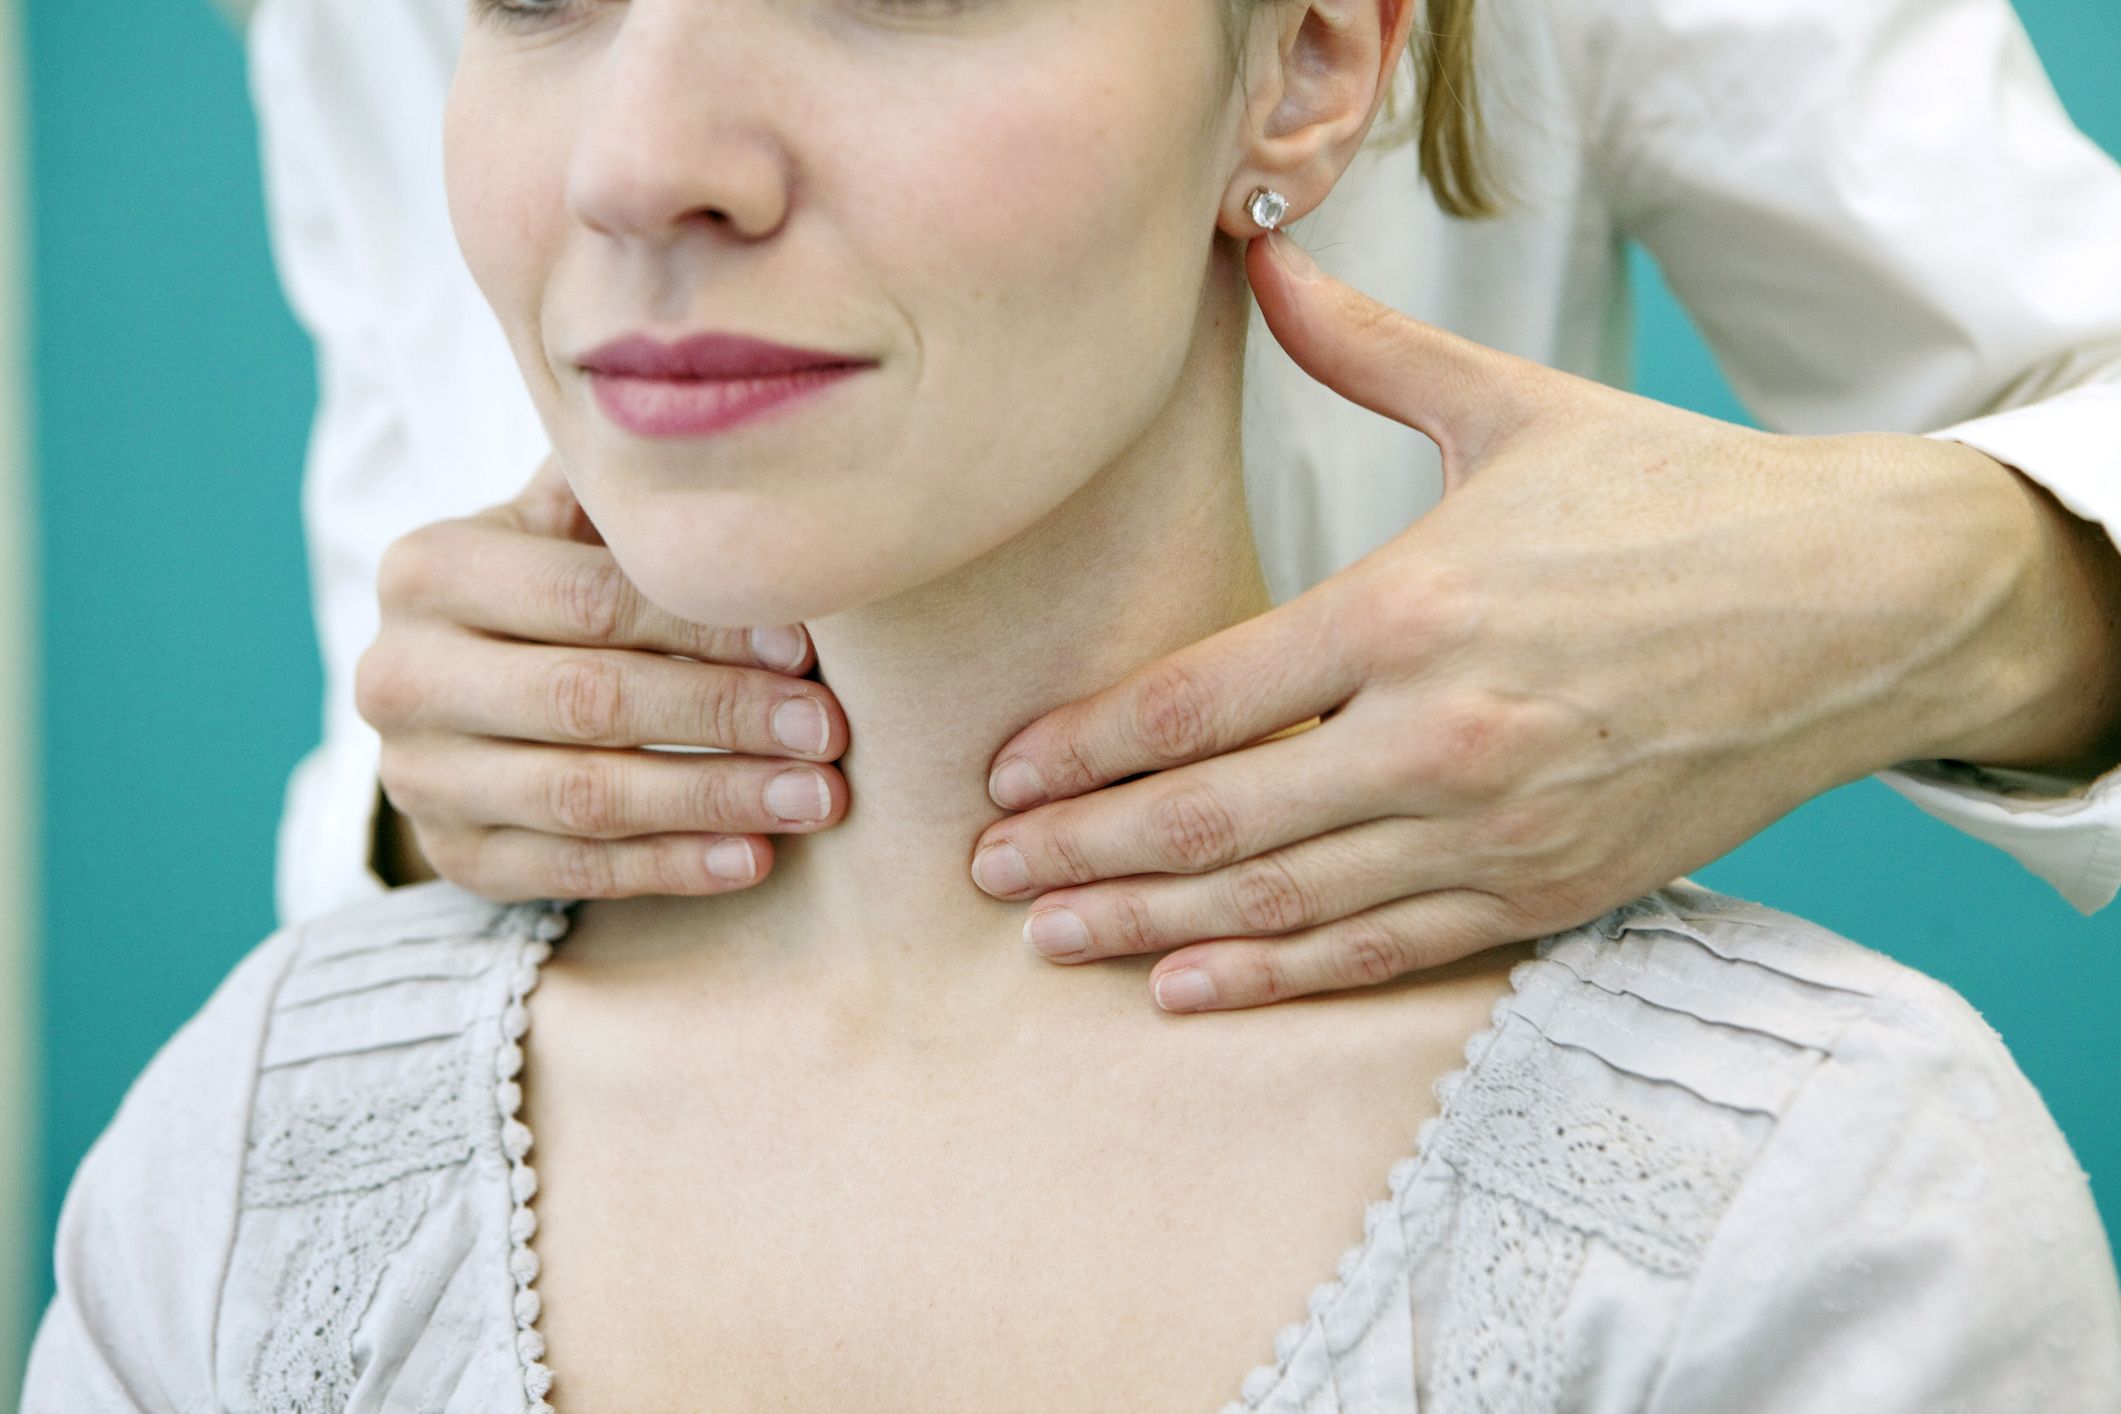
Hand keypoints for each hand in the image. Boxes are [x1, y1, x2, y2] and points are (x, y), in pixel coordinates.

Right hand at [357, 458, 850, 898]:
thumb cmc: (548, 584)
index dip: (707, 623)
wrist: (458, 689)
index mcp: (431, 568)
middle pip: (590, 698)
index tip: (812, 646)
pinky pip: (576, 871)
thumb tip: (749, 443)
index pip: (589, 596)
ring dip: (717, 798)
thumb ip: (626, 497)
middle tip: (832, 730)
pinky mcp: (455, 857)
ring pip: (587, 796)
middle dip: (726, 714)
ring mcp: (421, 776)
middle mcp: (403, 674)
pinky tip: (757, 857)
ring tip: (819, 797)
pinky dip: (674, 867)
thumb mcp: (562, 522)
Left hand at [968, 229, 2110, 1011]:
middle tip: (986, 869)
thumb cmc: (1680, 503)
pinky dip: (1278, 976)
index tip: (1004, 774)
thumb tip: (1261, 262)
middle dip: (1086, 848)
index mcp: (1412, 612)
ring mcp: (1494, 831)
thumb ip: (1367, 352)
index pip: (1202, 701)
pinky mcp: (1546, 892)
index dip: (1088, 748)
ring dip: (1152, 924)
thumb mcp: (1516, 411)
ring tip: (1051, 933)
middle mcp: (1439, 737)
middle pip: (1215, 817)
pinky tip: (1190, 984)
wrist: (1857, 608)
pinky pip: (1383, 952)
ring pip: (1284, 901)